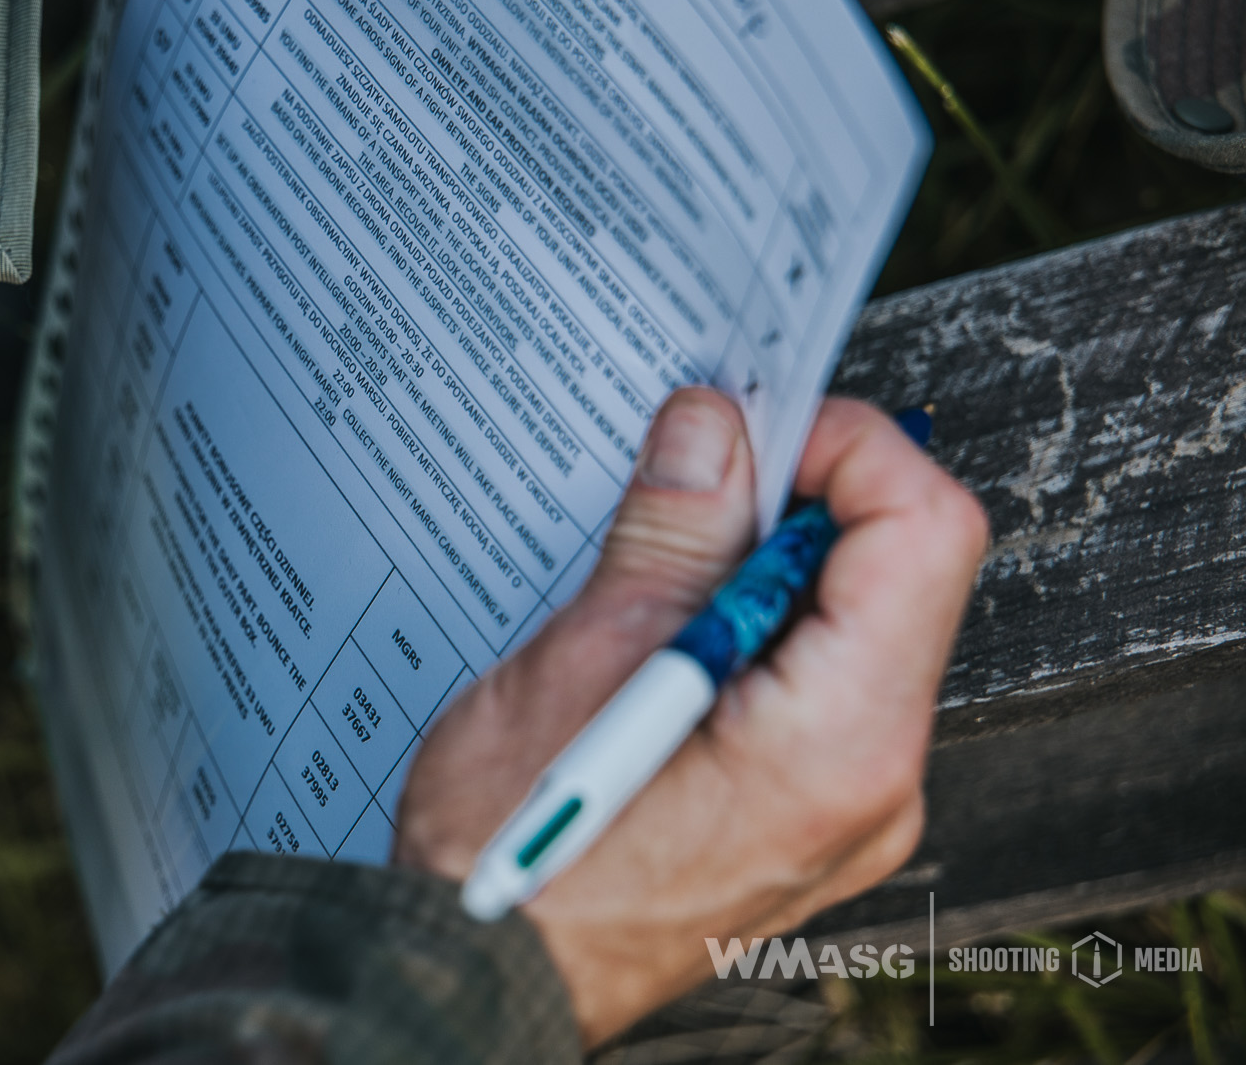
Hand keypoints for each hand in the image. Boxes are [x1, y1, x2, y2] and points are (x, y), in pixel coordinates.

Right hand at [393, 389, 987, 1045]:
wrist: (478, 977)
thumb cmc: (514, 861)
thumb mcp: (579, 662)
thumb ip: (672, 535)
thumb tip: (716, 435)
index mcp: (838, 744)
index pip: (926, 534)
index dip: (847, 448)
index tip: (756, 427)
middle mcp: (871, 783)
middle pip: (899, 576)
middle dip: (796, 503)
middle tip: (688, 482)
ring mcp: (845, 807)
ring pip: (854, 628)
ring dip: (763, 568)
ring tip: (653, 578)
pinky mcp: (806, 814)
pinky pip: (817, 686)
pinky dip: (755, 632)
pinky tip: (665, 640)